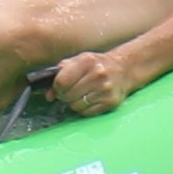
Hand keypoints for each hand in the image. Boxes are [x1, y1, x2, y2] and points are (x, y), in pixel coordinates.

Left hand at [44, 43, 167, 117]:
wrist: (124, 69)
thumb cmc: (96, 65)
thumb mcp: (79, 61)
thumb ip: (60, 73)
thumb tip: (49, 95)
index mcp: (87, 61)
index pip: (61, 81)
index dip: (57, 87)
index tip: (60, 86)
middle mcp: (97, 74)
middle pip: (67, 95)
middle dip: (64, 96)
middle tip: (70, 91)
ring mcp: (105, 89)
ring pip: (75, 106)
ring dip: (74, 103)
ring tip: (81, 94)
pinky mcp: (110, 102)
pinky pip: (86, 113)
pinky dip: (84, 109)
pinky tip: (89, 99)